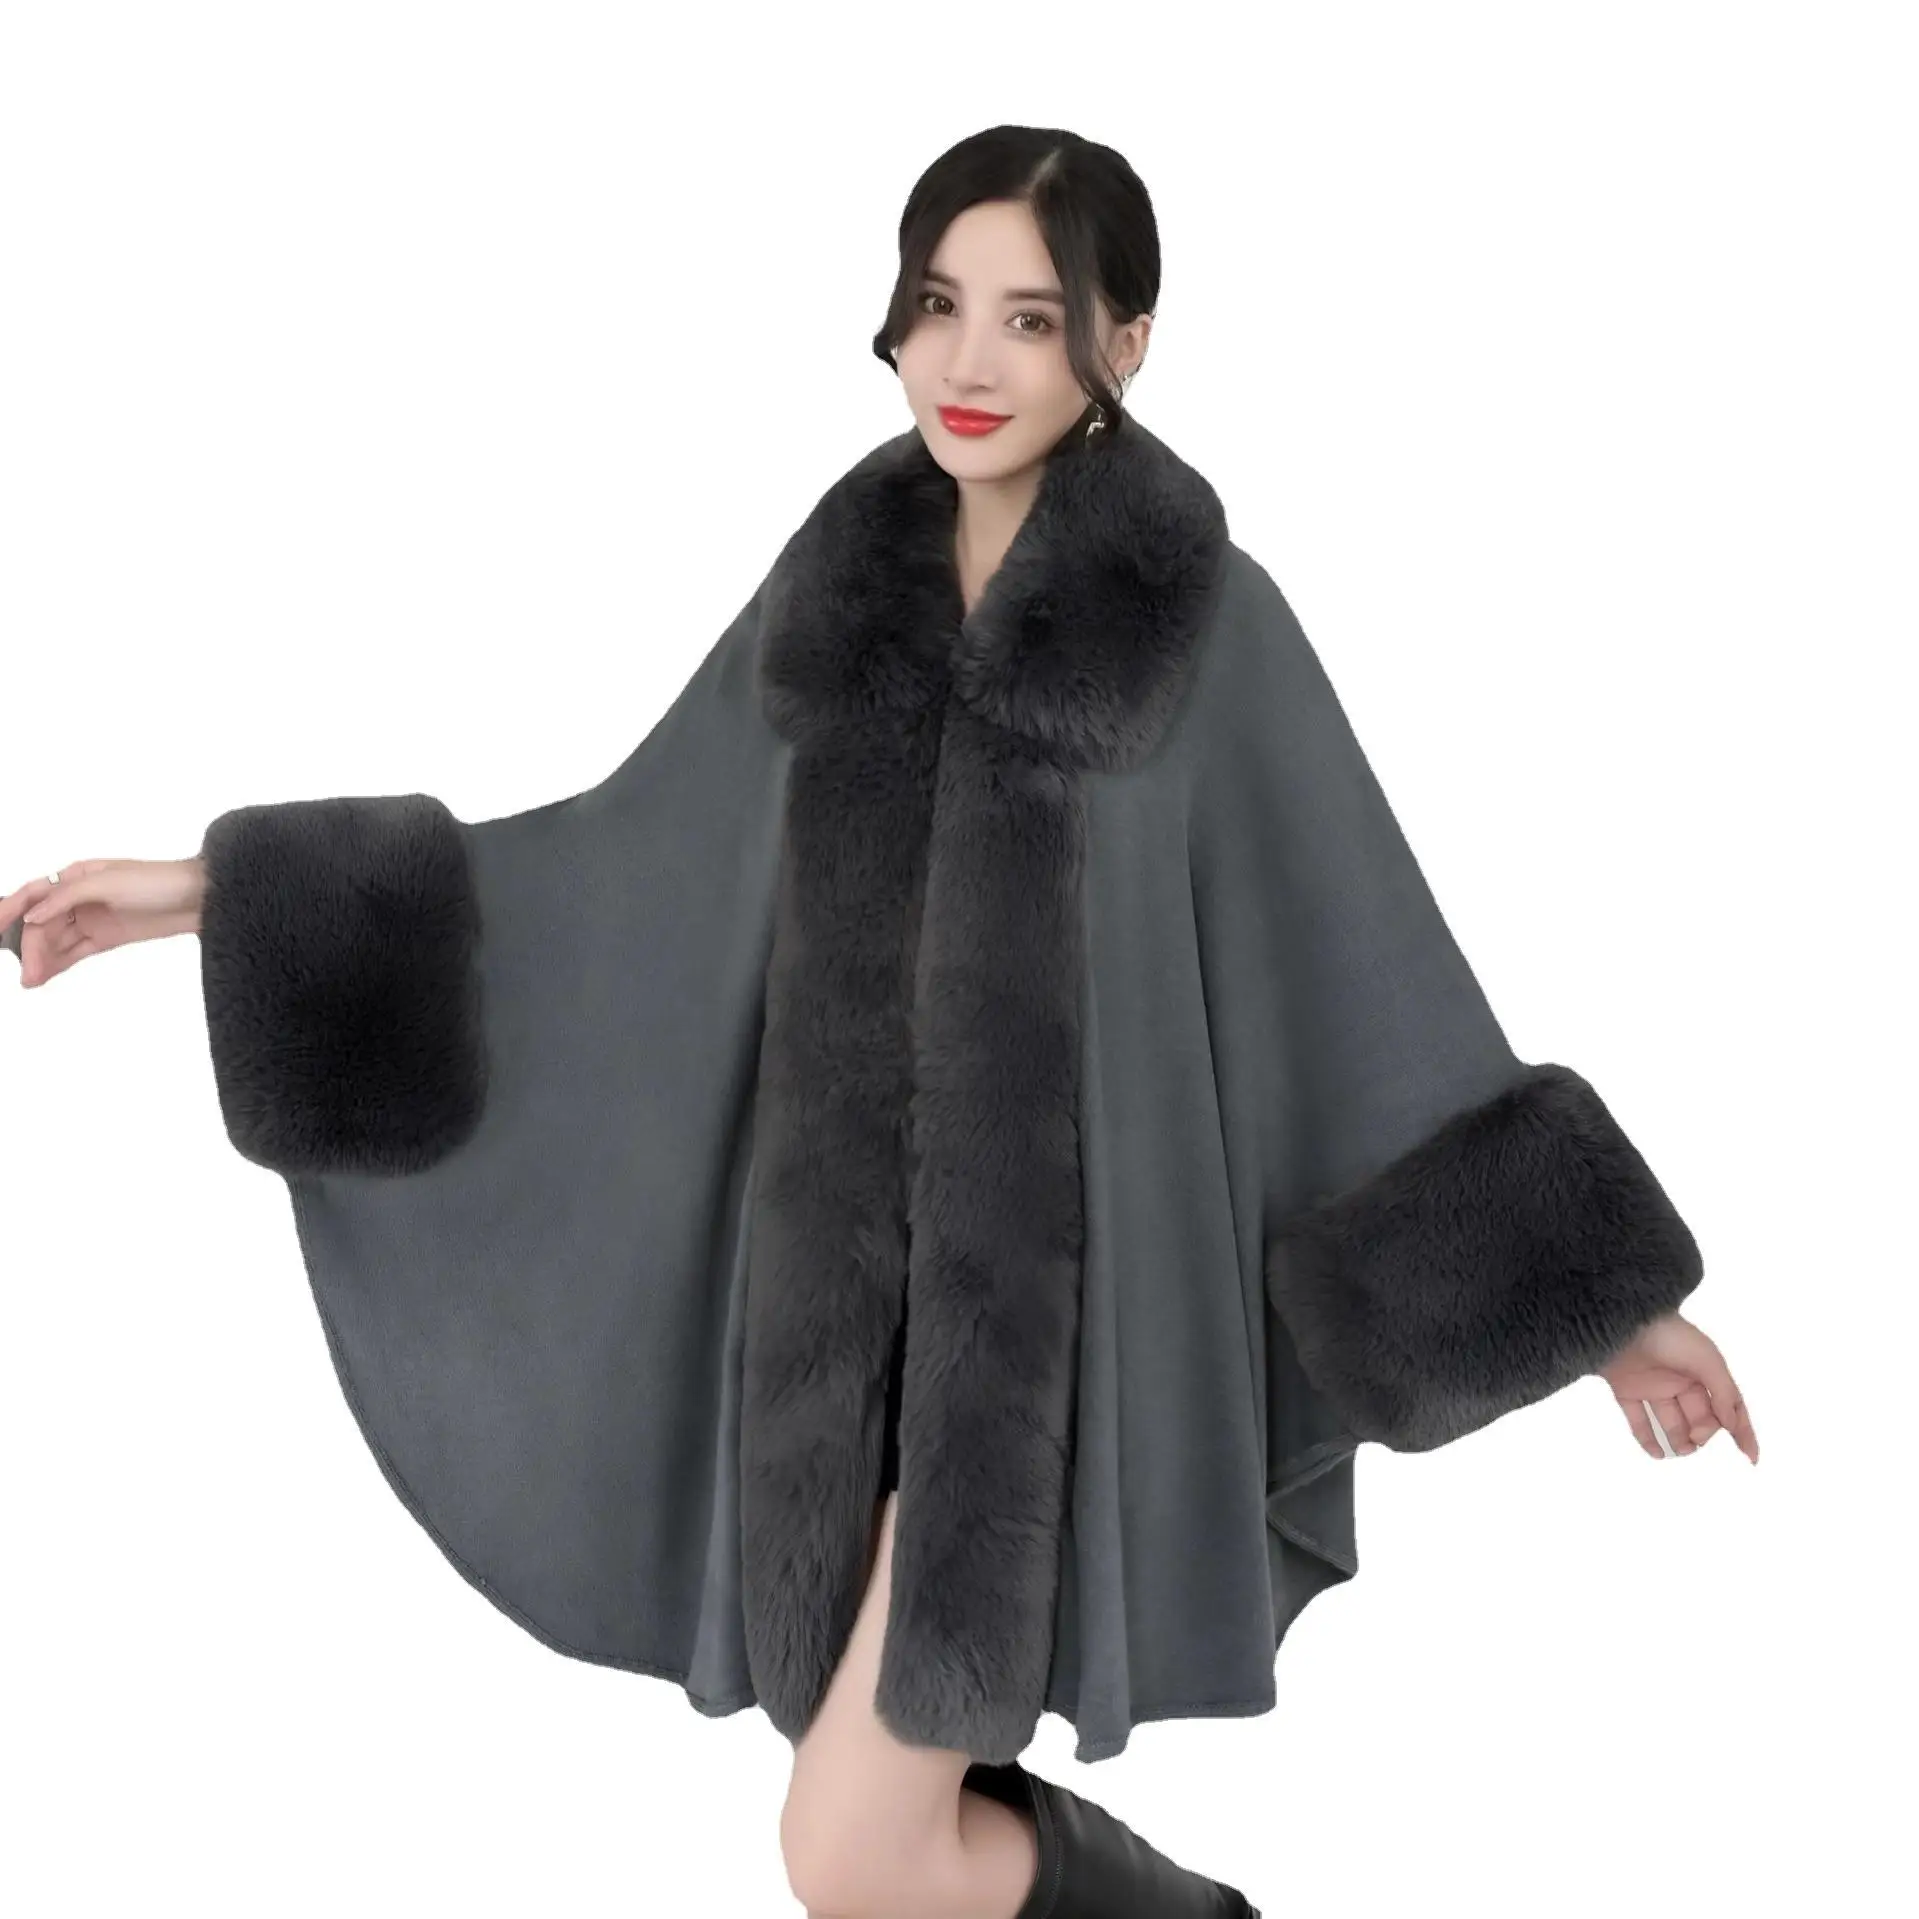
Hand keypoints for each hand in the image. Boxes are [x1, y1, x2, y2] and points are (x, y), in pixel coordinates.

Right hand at [0, 857, 205, 987]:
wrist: (200, 898)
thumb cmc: (158, 880)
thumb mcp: (108, 881)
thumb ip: (67, 897)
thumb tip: (32, 915)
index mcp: (75, 875)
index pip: (33, 894)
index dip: (9, 911)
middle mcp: (79, 897)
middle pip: (43, 923)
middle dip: (30, 946)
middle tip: (26, 972)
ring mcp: (92, 918)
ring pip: (56, 940)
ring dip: (41, 959)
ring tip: (31, 980)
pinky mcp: (106, 937)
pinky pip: (74, 951)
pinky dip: (57, 963)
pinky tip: (42, 976)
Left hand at [1597, 1310, 1757, 1463]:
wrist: (1621, 1321)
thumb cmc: (1670, 1336)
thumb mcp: (1707, 1360)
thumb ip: (1723, 1393)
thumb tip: (1732, 1424)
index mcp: (1703, 1371)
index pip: (1728, 1406)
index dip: (1741, 1430)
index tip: (1749, 1457)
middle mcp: (1680, 1380)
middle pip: (1699, 1417)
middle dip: (1704, 1432)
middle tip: (1697, 1438)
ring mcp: (1652, 1386)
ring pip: (1670, 1421)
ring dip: (1678, 1440)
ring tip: (1682, 1450)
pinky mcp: (1625, 1390)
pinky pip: (1638, 1420)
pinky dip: (1647, 1438)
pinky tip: (1657, 1453)